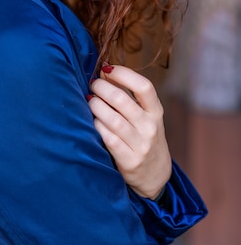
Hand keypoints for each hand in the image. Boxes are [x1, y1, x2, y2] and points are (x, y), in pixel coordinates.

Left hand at [88, 65, 171, 199]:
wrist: (155, 176)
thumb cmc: (144, 137)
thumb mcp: (146, 117)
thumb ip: (129, 98)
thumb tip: (104, 71)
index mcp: (156, 112)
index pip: (144, 86)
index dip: (123, 74)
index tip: (107, 68)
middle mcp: (150, 127)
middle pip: (121, 100)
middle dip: (101, 88)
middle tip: (92, 84)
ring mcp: (140, 145)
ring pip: (112, 119)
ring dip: (95, 105)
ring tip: (89, 100)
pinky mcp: (129, 160)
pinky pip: (107, 138)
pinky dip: (96, 126)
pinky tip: (92, 121)